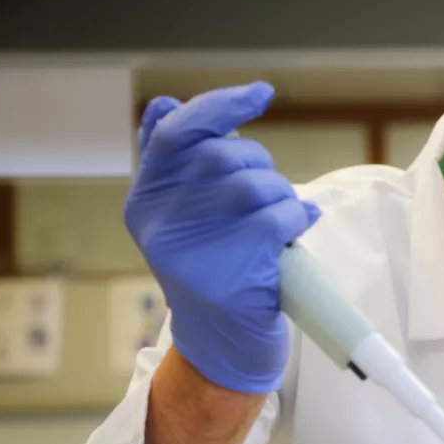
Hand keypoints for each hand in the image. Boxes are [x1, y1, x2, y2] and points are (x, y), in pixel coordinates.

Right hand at [124, 82, 320, 393]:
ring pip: (252, 183)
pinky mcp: (229, 275)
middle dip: (260, 165)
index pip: (174, 132)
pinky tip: (297, 229)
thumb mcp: (189, 221)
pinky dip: (295, 217)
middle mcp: (161, 222)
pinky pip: (275, 217)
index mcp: (145, 201)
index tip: (259, 94)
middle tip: (271, 196)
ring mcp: (192, 250)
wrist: (225, 349)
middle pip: (221, 155)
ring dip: (281, 194)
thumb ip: (182, 169)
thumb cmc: (218, 274)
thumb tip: (167, 103)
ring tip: (284, 218)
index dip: (218, 106)